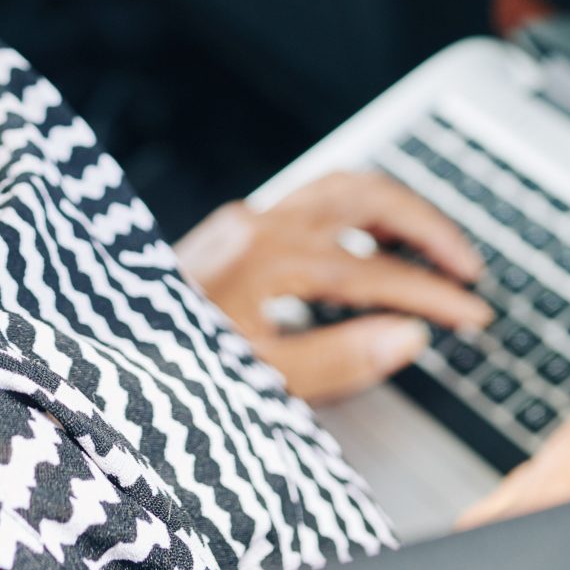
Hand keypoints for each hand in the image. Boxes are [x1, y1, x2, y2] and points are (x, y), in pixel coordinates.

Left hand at [177, 170, 491, 402]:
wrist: (97, 354)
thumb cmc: (165, 369)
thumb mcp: (257, 381)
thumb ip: (340, 359)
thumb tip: (409, 335)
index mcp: (264, 257)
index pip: (374, 272)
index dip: (432, 296)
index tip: (472, 317)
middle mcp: (256, 224)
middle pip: (364, 196)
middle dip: (425, 226)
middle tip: (468, 266)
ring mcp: (243, 220)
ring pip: (339, 188)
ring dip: (395, 211)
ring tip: (436, 247)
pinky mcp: (234, 230)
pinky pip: (312, 203)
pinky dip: (356, 216)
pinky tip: (373, 245)